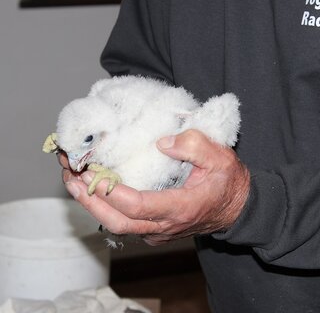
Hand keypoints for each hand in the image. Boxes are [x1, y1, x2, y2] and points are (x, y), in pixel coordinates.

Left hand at [62, 130, 249, 244]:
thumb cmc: (227, 183)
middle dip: (90, 201)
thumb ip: (194, 146)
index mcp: (181, 208)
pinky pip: (124, 221)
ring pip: (117, 224)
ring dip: (93, 204)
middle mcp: (165, 225)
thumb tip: (162, 143)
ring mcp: (158, 230)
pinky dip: (105, 206)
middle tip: (71, 177)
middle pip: (118, 222)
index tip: (92, 174)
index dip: (112, 192)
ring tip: (74, 181)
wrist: (235, 208)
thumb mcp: (220, 157)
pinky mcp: (154, 227)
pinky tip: (95, 189)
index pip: (138, 206)